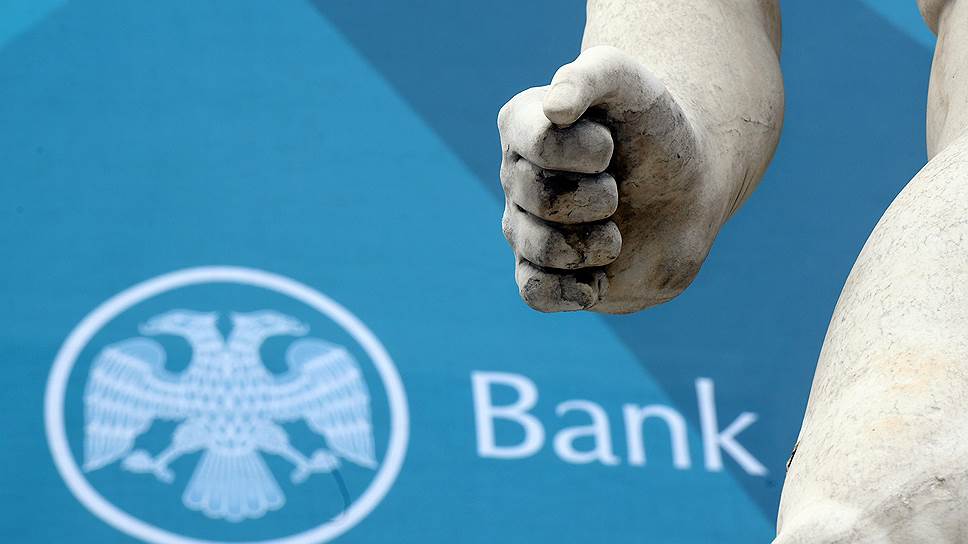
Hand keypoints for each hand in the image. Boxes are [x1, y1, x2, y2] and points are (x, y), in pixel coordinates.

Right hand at [499, 46, 728, 312]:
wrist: (687, 183)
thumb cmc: (653, 126)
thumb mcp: (631, 81)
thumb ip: (593, 74)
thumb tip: (555, 109)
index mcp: (522, 126)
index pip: (540, 144)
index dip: (588, 151)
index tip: (611, 144)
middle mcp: (515, 178)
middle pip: (541, 199)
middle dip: (598, 198)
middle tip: (618, 191)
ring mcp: (526, 228)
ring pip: (539, 249)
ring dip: (595, 245)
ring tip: (617, 235)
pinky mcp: (546, 273)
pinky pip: (535, 294)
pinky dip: (569, 291)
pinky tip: (599, 280)